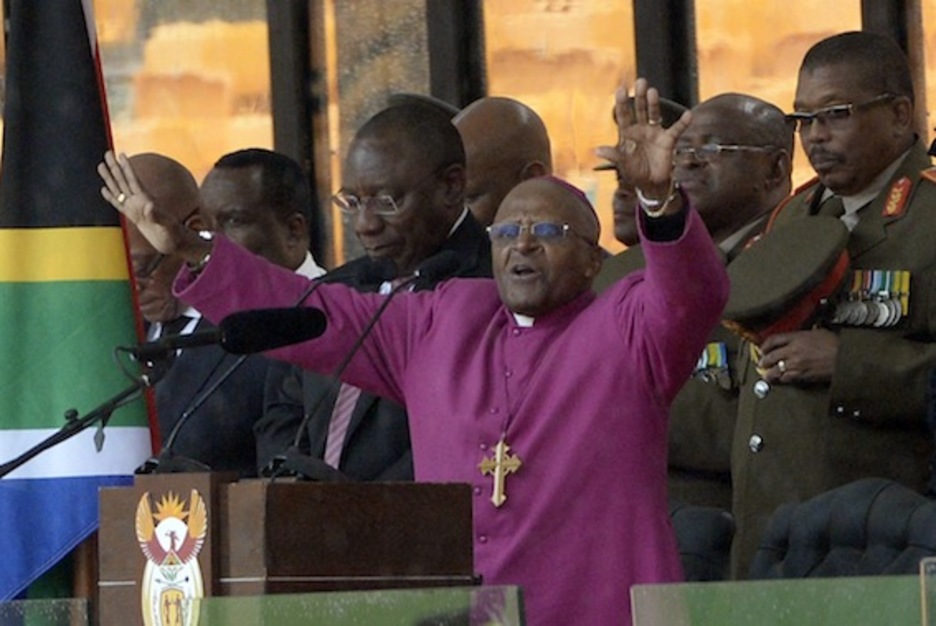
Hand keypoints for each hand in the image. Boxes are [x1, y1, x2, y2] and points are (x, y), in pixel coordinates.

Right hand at [98, 151, 207, 262]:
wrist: (176, 244)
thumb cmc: (173, 235)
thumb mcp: (166, 225)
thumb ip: (157, 216)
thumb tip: (148, 205)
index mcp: (145, 201)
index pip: (133, 180)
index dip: (127, 168)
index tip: (121, 154)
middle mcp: (139, 202)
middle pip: (123, 181)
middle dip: (114, 167)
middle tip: (107, 153)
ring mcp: (135, 209)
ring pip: (118, 190)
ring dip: (109, 178)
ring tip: (101, 165)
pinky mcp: (133, 217)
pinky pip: (118, 204)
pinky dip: (110, 197)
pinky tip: (104, 189)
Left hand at [594, 78, 690, 200]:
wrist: (651, 184)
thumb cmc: (634, 172)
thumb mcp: (623, 164)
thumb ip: (613, 155)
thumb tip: (596, 150)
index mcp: (627, 133)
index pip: (623, 115)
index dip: (621, 103)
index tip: (620, 89)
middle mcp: (641, 129)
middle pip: (640, 110)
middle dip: (639, 97)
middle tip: (640, 82)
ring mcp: (655, 132)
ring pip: (654, 114)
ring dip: (654, 103)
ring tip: (652, 92)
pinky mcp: (668, 140)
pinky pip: (676, 129)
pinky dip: (682, 123)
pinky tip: (687, 114)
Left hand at [758, 329, 838, 383]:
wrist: (844, 357)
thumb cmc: (835, 344)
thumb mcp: (817, 332)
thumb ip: (803, 335)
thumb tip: (796, 338)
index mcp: (796, 337)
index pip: (772, 340)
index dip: (764, 346)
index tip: (762, 349)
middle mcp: (793, 350)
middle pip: (770, 356)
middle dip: (763, 361)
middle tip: (761, 363)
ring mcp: (796, 364)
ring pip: (775, 370)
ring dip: (769, 373)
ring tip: (767, 375)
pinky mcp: (801, 375)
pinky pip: (785, 378)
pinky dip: (781, 379)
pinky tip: (780, 380)